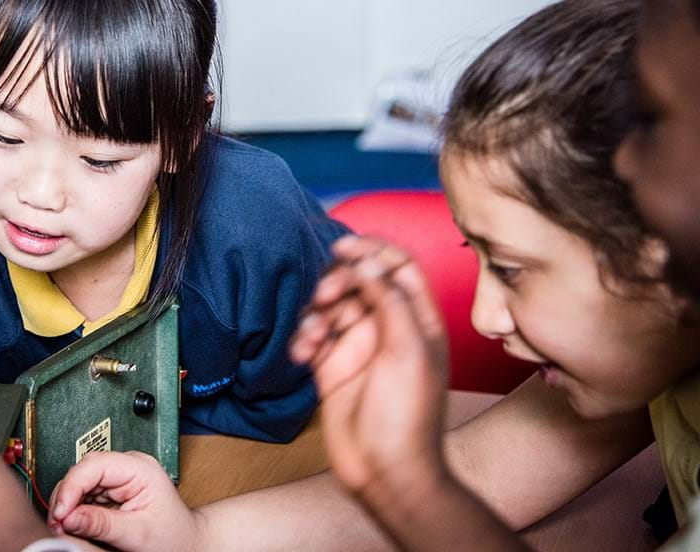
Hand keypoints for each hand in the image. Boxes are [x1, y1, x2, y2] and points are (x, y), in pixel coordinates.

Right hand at [48, 451, 200, 550]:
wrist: (186, 544)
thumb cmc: (174, 536)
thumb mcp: (137, 533)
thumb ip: (102, 524)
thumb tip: (68, 517)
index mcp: (139, 468)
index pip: (95, 465)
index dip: (72, 487)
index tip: (61, 513)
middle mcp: (126, 467)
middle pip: (82, 472)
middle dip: (66, 498)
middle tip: (58, 525)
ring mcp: (117, 478)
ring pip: (78, 484)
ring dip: (67, 506)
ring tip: (64, 529)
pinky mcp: (109, 491)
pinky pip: (83, 496)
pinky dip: (74, 512)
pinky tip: (72, 526)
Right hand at [291, 236, 450, 499]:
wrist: (385, 471)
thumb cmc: (407, 416)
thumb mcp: (407, 349)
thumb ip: (389, 299)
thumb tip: (366, 260)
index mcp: (417, 320)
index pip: (397, 266)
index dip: (372, 250)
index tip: (343, 248)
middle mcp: (388, 328)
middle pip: (359, 281)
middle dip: (337, 282)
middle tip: (326, 298)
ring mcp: (358, 347)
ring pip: (330, 308)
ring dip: (315, 314)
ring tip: (313, 338)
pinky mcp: (331, 367)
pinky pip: (311, 337)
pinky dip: (302, 338)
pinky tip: (301, 354)